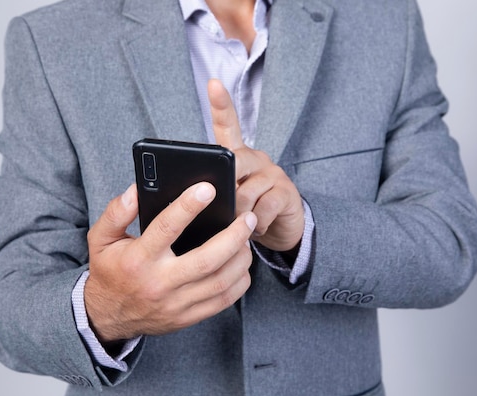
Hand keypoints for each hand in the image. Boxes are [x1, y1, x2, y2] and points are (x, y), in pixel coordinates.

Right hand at [84, 183, 256, 342]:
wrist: (107, 316)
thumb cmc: (109, 271)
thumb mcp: (101, 239)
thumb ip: (116, 212)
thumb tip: (137, 190)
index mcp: (138, 260)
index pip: (166, 229)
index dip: (188, 206)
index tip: (208, 188)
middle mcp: (159, 283)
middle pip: (207, 260)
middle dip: (233, 236)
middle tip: (246, 217)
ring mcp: (176, 303)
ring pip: (221, 281)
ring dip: (241, 257)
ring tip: (247, 237)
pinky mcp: (188, 316)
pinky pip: (223, 300)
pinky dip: (239, 280)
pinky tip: (241, 263)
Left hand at [208, 79, 304, 252]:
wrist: (280, 230)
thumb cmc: (244, 211)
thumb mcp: (225, 199)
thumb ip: (211, 191)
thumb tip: (189, 198)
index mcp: (237, 156)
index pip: (228, 124)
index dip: (221, 104)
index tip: (213, 83)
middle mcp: (256, 159)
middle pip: (235, 161)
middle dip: (224, 185)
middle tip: (220, 203)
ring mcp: (273, 174)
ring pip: (246, 192)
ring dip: (237, 214)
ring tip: (238, 223)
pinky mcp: (287, 193)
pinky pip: (263, 209)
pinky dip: (255, 224)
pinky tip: (257, 227)